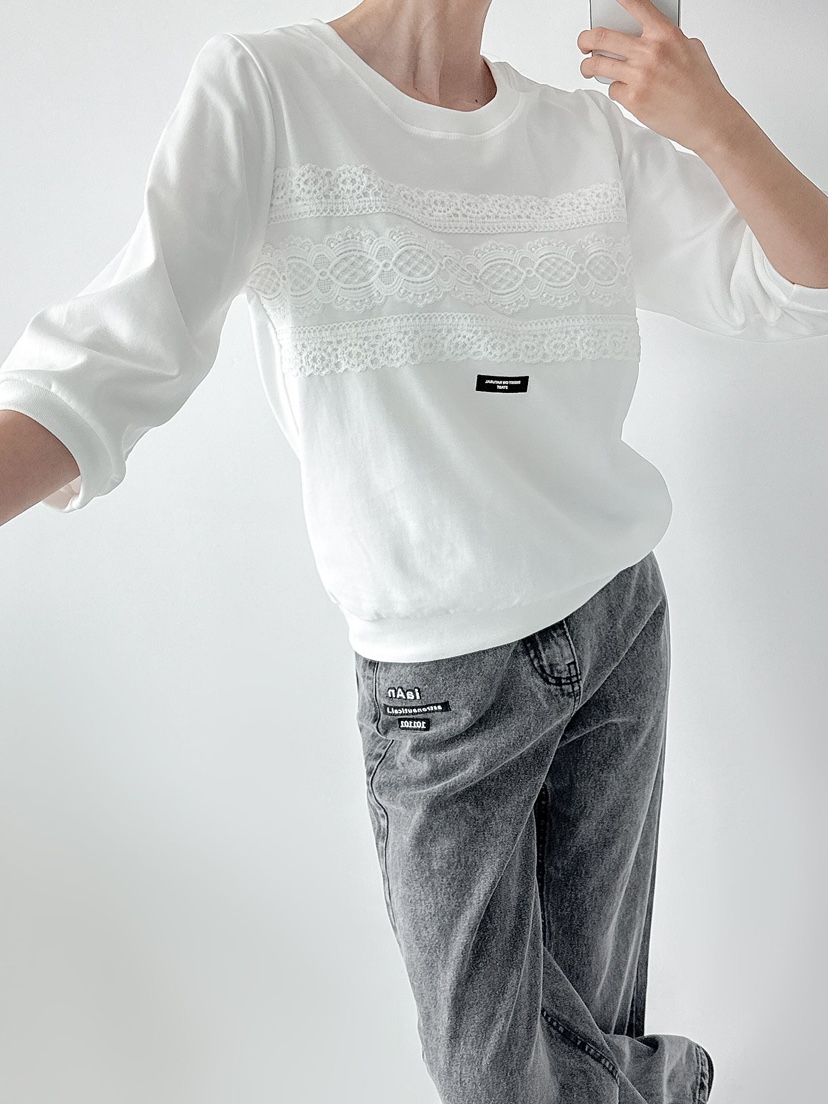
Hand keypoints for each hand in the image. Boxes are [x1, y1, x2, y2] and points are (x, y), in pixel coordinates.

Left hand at [577, 0, 740, 152]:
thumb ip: (666, 39)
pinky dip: (616, 90)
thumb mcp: (691, 49)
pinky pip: (612, 90)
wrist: (708, 119)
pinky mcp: (633, 100)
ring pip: (597, 65)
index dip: (616, 0)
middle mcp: (650, 52)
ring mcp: (639, 76)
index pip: (634, 5)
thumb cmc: (702, 86)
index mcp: (665, 34)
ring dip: (588, 66)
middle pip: (601, 37)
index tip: (605, 1)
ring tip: (589, 68)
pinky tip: (626, 91)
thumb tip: (646, 35)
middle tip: (584, 42)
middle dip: (586, 39)